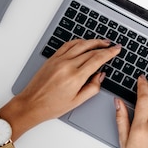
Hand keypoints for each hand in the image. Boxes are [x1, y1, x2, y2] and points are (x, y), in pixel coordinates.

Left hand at [2, 38, 119, 135]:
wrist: (31, 104)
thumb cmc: (52, 106)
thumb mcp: (77, 102)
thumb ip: (93, 88)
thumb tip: (101, 75)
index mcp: (75, 77)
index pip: (97, 60)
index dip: (109, 53)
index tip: (116, 49)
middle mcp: (67, 65)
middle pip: (90, 50)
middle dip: (104, 46)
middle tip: (113, 45)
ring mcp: (59, 60)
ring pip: (80, 44)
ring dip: (93, 41)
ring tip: (102, 42)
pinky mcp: (52, 58)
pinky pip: (68, 45)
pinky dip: (78, 42)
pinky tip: (84, 43)